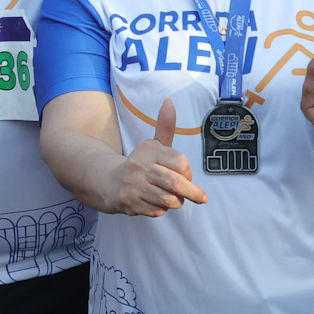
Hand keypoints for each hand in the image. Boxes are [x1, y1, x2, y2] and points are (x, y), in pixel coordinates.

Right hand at [105, 99, 206, 215]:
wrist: (111, 182)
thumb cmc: (141, 163)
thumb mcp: (153, 144)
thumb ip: (165, 126)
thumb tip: (169, 102)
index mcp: (148, 151)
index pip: (181, 163)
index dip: (188, 172)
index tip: (186, 174)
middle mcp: (140, 168)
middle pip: (176, 184)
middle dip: (192, 193)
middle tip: (202, 198)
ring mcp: (134, 187)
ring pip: (169, 200)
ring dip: (176, 201)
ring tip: (172, 196)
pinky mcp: (131, 204)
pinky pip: (158, 211)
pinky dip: (161, 209)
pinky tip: (154, 201)